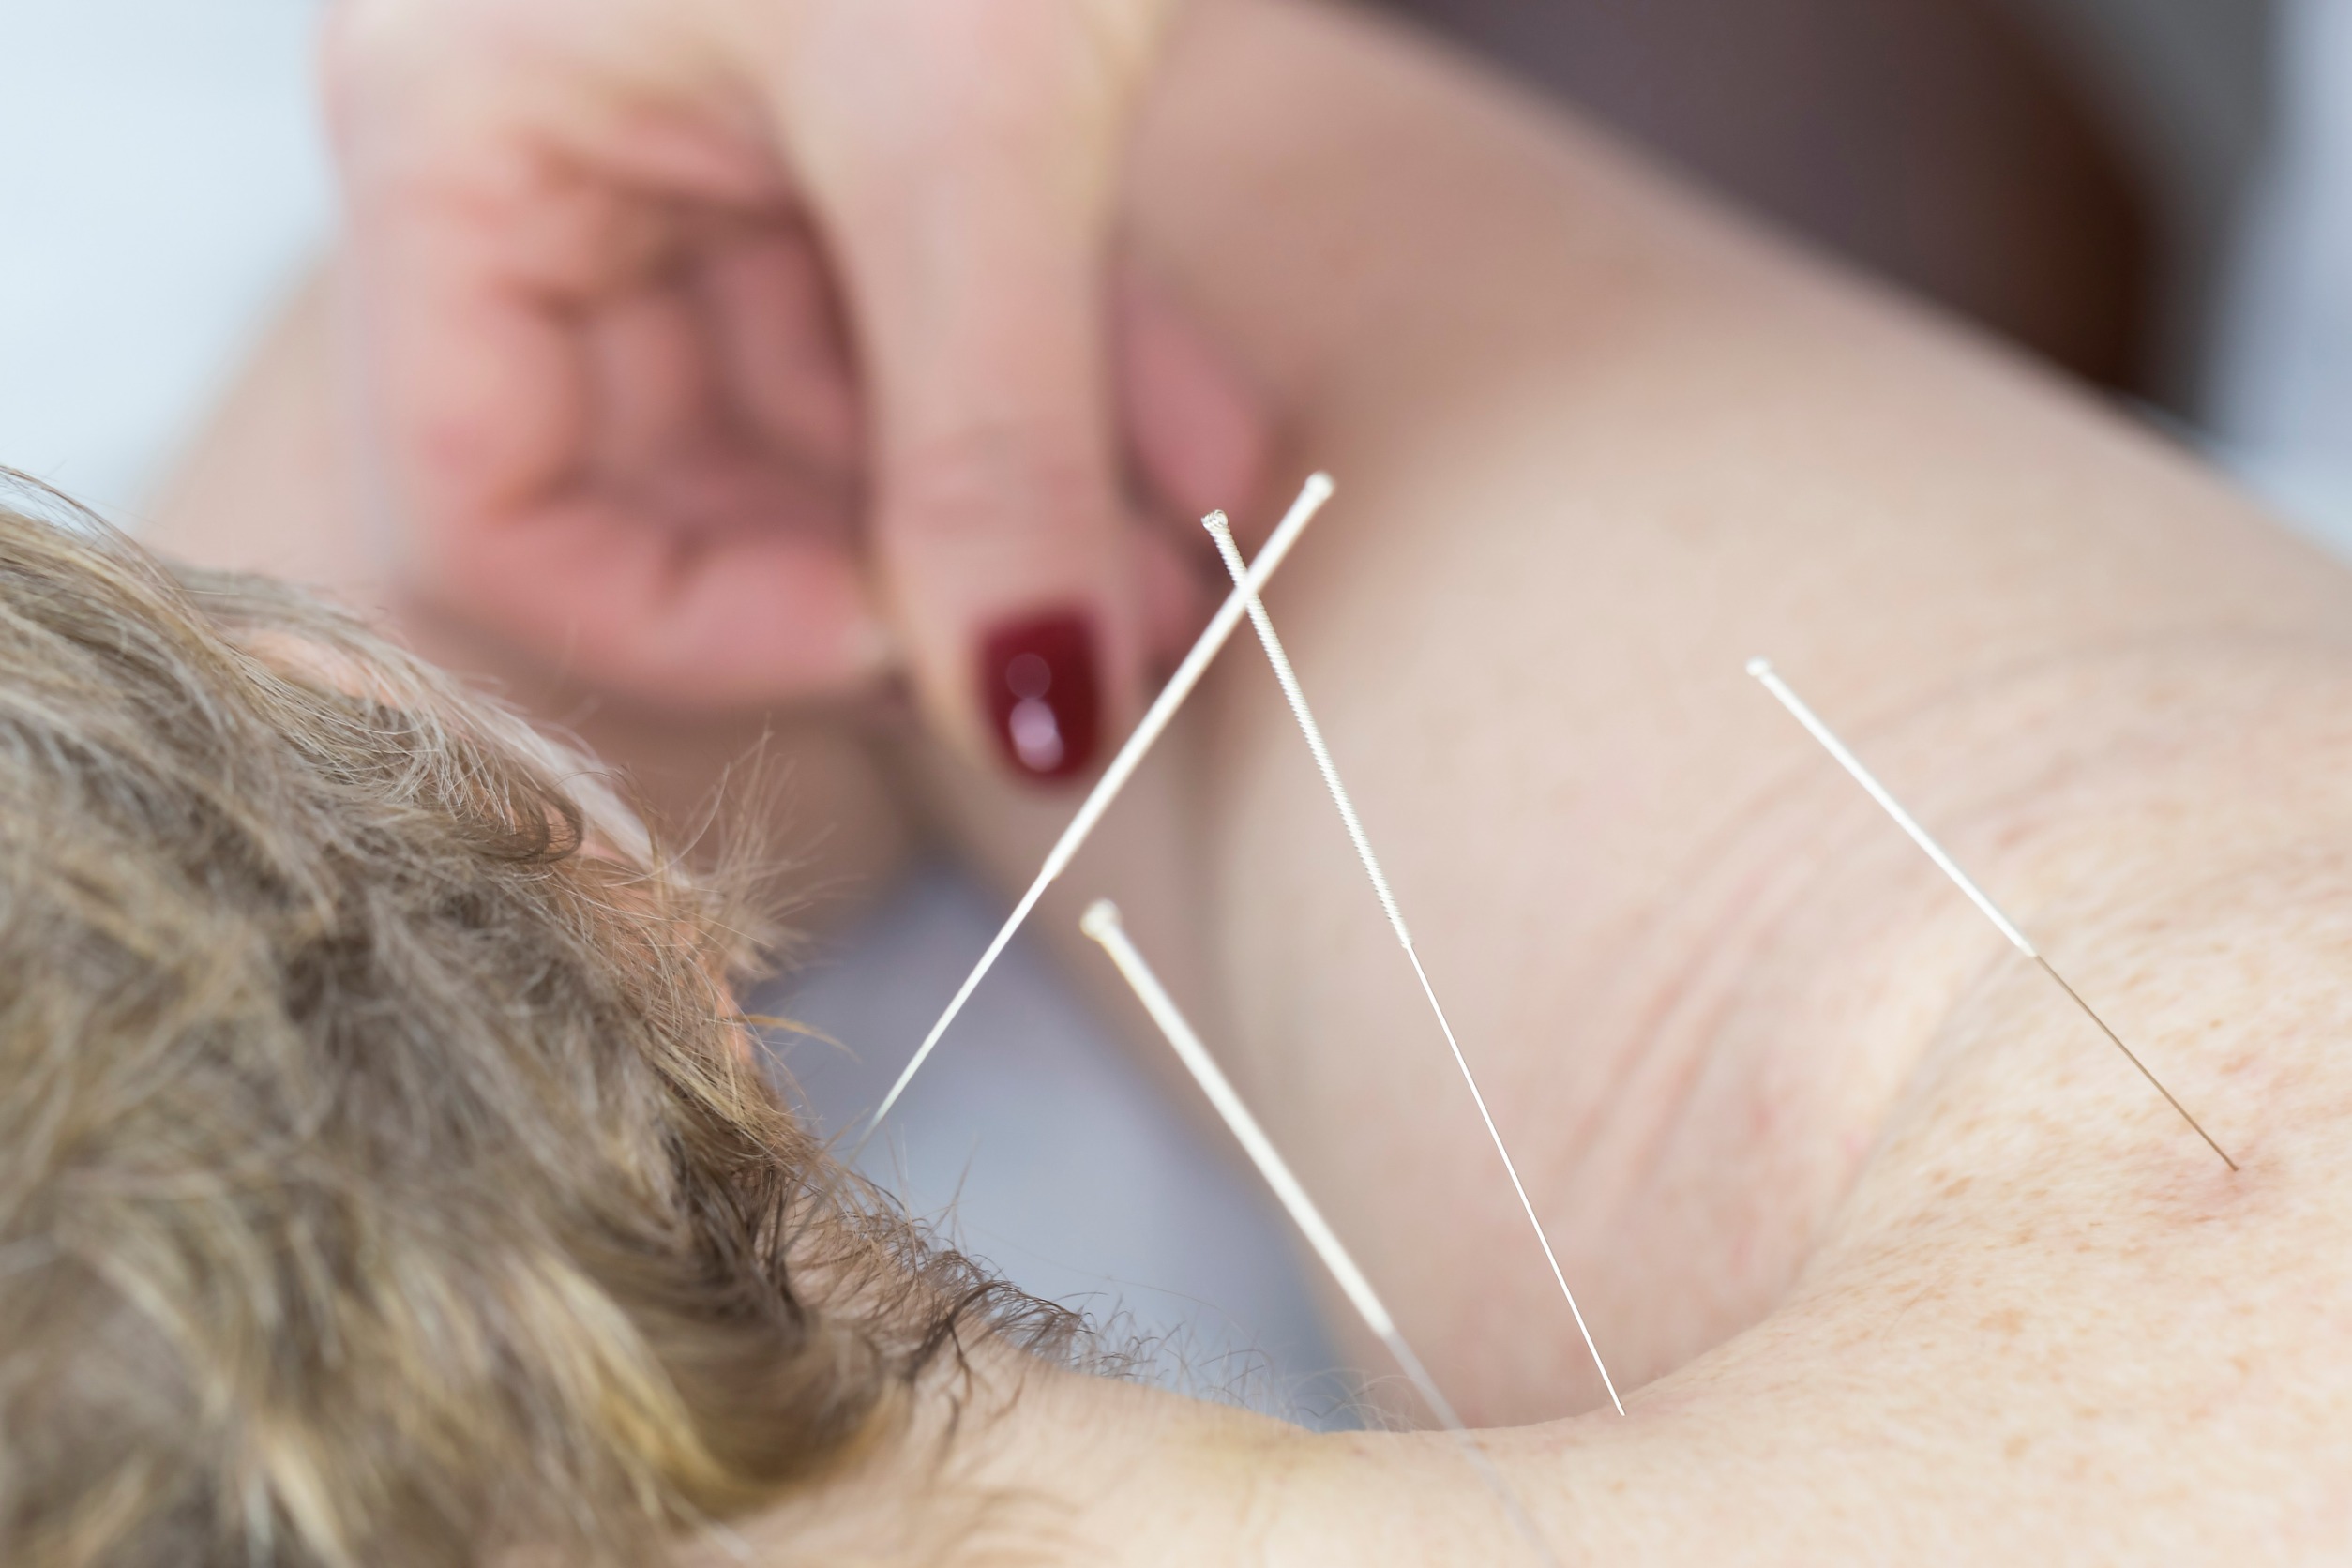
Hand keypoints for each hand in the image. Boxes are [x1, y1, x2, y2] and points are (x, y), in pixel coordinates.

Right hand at [324, 0, 1266, 779]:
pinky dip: (1073, 372)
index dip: (688, 622)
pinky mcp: (856, 94)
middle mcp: (553, 144)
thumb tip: (1040, 730)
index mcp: (459, 134)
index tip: (902, 646)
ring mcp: (705, 120)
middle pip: (682, 469)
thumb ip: (994, 436)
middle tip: (1105, 652)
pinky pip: (939, 290)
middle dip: (907, 571)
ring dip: (1022, 494)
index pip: (485, 505)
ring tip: (1196, 570)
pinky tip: (1212, 451)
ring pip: (839, 398)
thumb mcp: (970, 114)